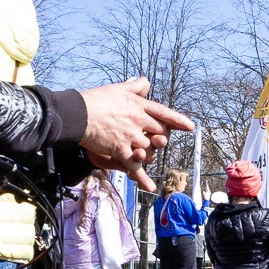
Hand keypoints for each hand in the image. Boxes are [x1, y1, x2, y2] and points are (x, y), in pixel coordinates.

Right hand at [78, 78, 192, 183]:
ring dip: (149, 154)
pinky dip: (142, 178)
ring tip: (141, 153)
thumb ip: (134, 86)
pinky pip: (135, 166)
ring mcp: (131, 137)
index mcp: (139, 106)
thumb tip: (146, 81)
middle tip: (157, 141)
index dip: (178, 120)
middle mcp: (139, 122)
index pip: (164, 113)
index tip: (190, 127)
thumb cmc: (95, 100)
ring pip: (149, 150)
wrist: (78, 114)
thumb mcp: (118, 88)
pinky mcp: (120, 150)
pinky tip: (150, 187)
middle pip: (160, 134)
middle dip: (161, 139)